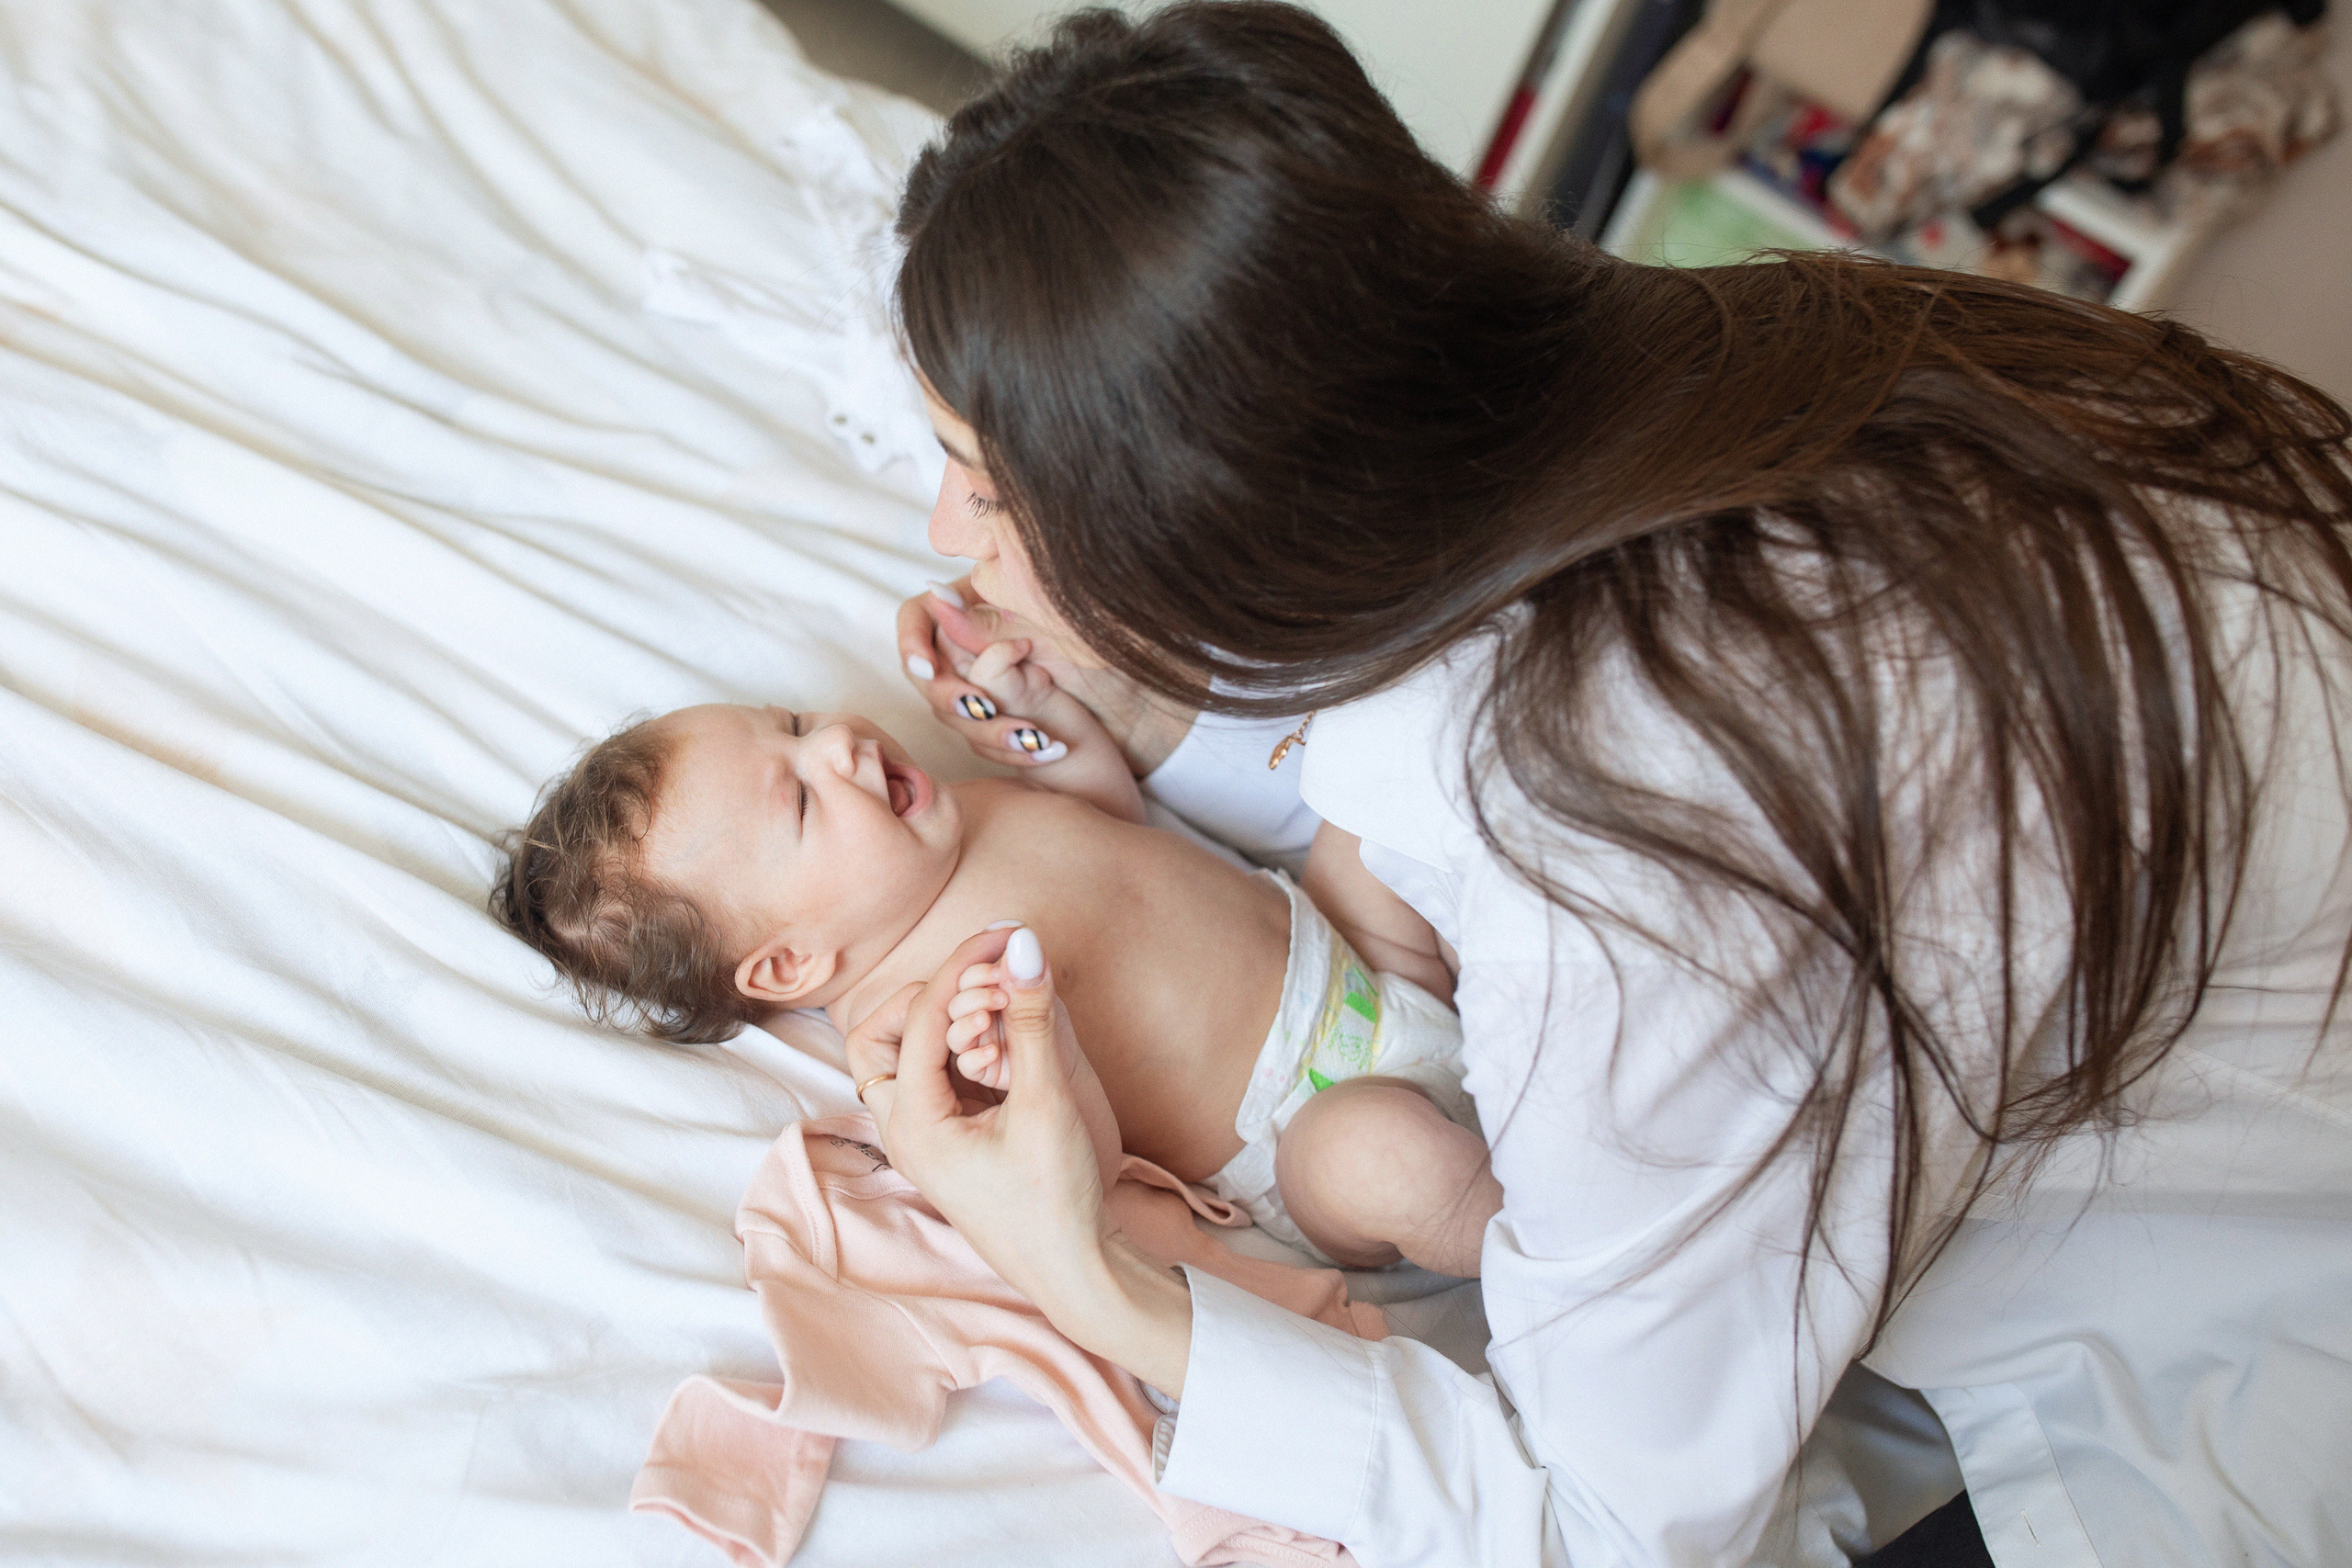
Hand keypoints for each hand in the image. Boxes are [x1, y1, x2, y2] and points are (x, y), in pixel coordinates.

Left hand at [845, 925, 1196, 1395]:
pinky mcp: (948, 1143)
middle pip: (879, 1034)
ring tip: (998, 1010)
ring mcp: (922, 1138)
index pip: (922, 1015)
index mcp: (914, 1124)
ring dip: (943, 1021)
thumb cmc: (1058, 1202)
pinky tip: (1007, 1042)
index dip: (964, 963)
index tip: (1006, 932)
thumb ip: (1031, 1019)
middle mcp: (904, 1130)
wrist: (1078, 1273)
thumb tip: (1024, 943)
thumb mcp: (1048, 1103)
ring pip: (902, 1055)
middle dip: (928, 996)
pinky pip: (934, 1076)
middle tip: (985, 980)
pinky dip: (961, 1048)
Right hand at [897, 579, 1197, 774]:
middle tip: (982, 706)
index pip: (915, 618)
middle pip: (926, 674)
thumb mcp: (1046, 628)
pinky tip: (1049, 749)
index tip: (924, 666)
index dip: (912, 641)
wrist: (1152, 701)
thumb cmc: (1107, 648)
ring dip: (993, 732)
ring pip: (955, 718)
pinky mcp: (1005, 727)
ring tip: (1034, 736)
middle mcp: (974, 649)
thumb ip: (987, 618)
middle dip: (953, 698)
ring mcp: (986, 690)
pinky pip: (986, 746)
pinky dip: (1017, 749)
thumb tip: (932, 591)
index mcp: (978, 608)